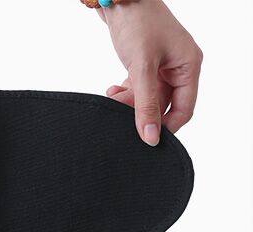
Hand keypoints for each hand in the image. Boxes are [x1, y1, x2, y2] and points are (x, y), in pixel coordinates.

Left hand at [100, 0, 201, 144]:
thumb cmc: (137, 23)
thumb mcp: (141, 68)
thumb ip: (145, 104)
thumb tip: (151, 137)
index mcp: (188, 66)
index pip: (184, 109)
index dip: (165, 127)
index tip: (145, 139)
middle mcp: (178, 67)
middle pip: (163, 106)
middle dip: (140, 113)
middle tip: (120, 113)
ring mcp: (162, 67)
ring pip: (147, 100)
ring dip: (129, 104)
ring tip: (113, 97)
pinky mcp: (146, 66)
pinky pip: (139, 91)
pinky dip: (125, 94)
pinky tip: (112, 91)